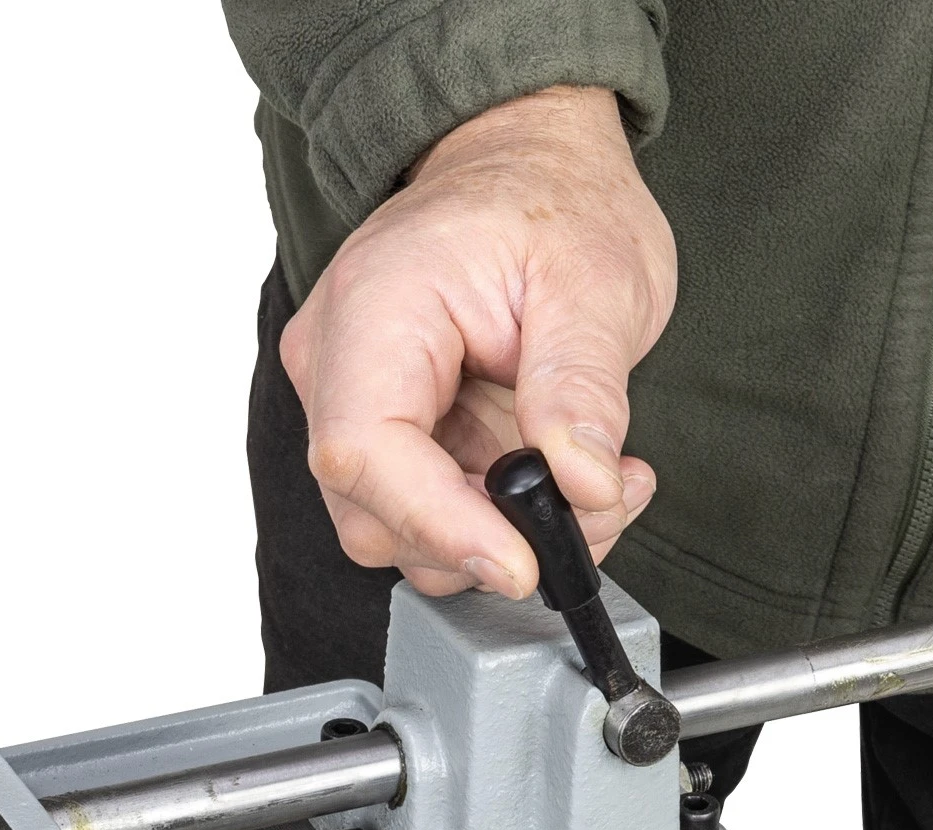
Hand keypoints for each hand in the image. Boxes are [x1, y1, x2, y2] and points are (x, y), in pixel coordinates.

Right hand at [279, 85, 675, 597]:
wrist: (518, 165)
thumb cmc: (548, 201)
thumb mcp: (597, 278)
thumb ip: (583, 386)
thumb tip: (583, 487)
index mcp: (374, 309)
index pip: (364, 452)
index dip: (439, 524)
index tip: (520, 561)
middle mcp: (335, 364)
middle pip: (373, 514)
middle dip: (484, 539)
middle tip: (592, 509)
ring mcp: (345, 403)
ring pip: (398, 530)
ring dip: (498, 537)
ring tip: (591, 485)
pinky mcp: (378, 434)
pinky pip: (422, 511)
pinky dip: (494, 521)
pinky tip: (559, 481)